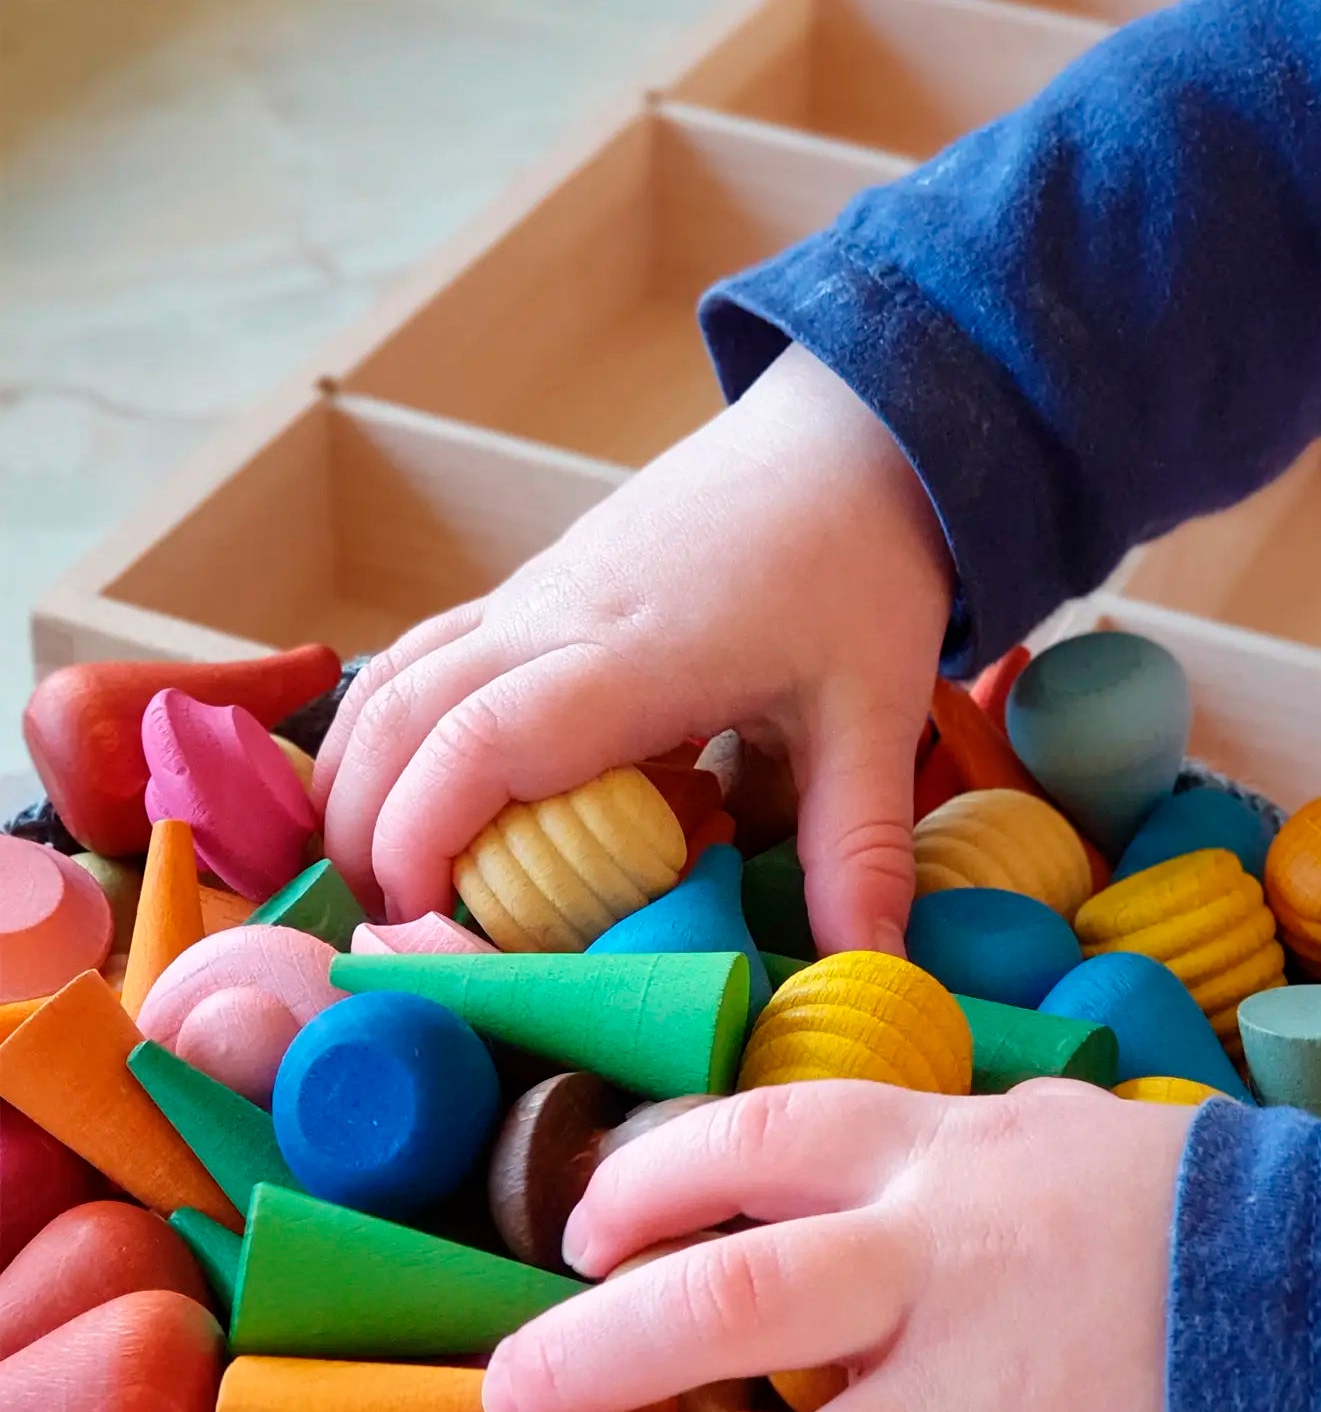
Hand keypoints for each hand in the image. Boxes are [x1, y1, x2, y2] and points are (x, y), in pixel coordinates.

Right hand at [312, 346, 953, 949]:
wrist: (847, 434)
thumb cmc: (860, 567)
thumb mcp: (873, 718)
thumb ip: (859, 851)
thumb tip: (870, 976)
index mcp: (631, 656)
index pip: (478, 744)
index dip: (423, 839)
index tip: (422, 928)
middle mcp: (554, 617)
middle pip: (402, 715)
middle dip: (367, 832)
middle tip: (392, 934)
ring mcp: (533, 594)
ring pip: (391, 678)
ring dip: (357, 780)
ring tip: (377, 881)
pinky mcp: (535, 587)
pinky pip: (423, 654)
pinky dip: (387, 730)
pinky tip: (399, 792)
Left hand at [482, 1081, 1191, 1411]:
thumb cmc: (1203, 1225)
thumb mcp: (1067, 1142)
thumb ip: (950, 1152)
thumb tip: (844, 1172)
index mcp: (943, 1159)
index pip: (756, 1137)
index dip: (646, 1182)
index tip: (584, 1236)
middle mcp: (940, 1275)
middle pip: (715, 1302)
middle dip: (583, 1357)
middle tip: (506, 1404)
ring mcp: (985, 1410)